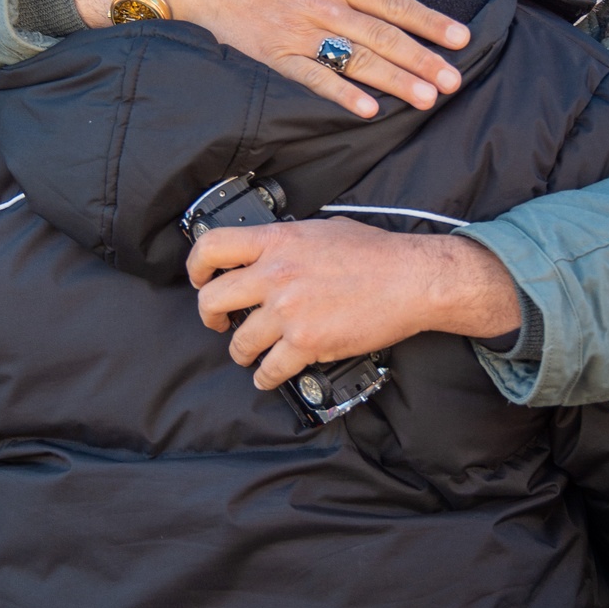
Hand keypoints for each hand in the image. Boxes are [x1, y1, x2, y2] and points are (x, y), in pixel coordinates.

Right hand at [73, 0, 468, 117]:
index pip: (392, 1)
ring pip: (356, 59)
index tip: (460, 38)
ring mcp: (299, 33)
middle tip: (455, 81)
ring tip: (426, 98)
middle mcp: (323, 5)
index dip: (429, 20)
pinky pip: (313, 78)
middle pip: (382, 35)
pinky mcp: (275, 56)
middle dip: (422, 59)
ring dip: (393, 80)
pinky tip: (368, 109)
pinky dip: (340, 93)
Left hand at [187, 216, 520, 387]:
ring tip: (250, 352)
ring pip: (239, 341)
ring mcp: (288, 311)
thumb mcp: (324, 230)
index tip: (200, 279)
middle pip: (212, 299)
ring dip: (242, 351)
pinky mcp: (306, 343)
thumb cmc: (377, 253)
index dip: (196, 266)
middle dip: (210, 316)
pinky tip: (271, 375)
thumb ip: (289, 241)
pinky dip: (267, 377)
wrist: (412, 280)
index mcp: (277, 241)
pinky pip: (269, 370)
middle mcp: (275, 274)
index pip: (212, 247)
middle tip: (218, 322)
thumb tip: (273, 251)